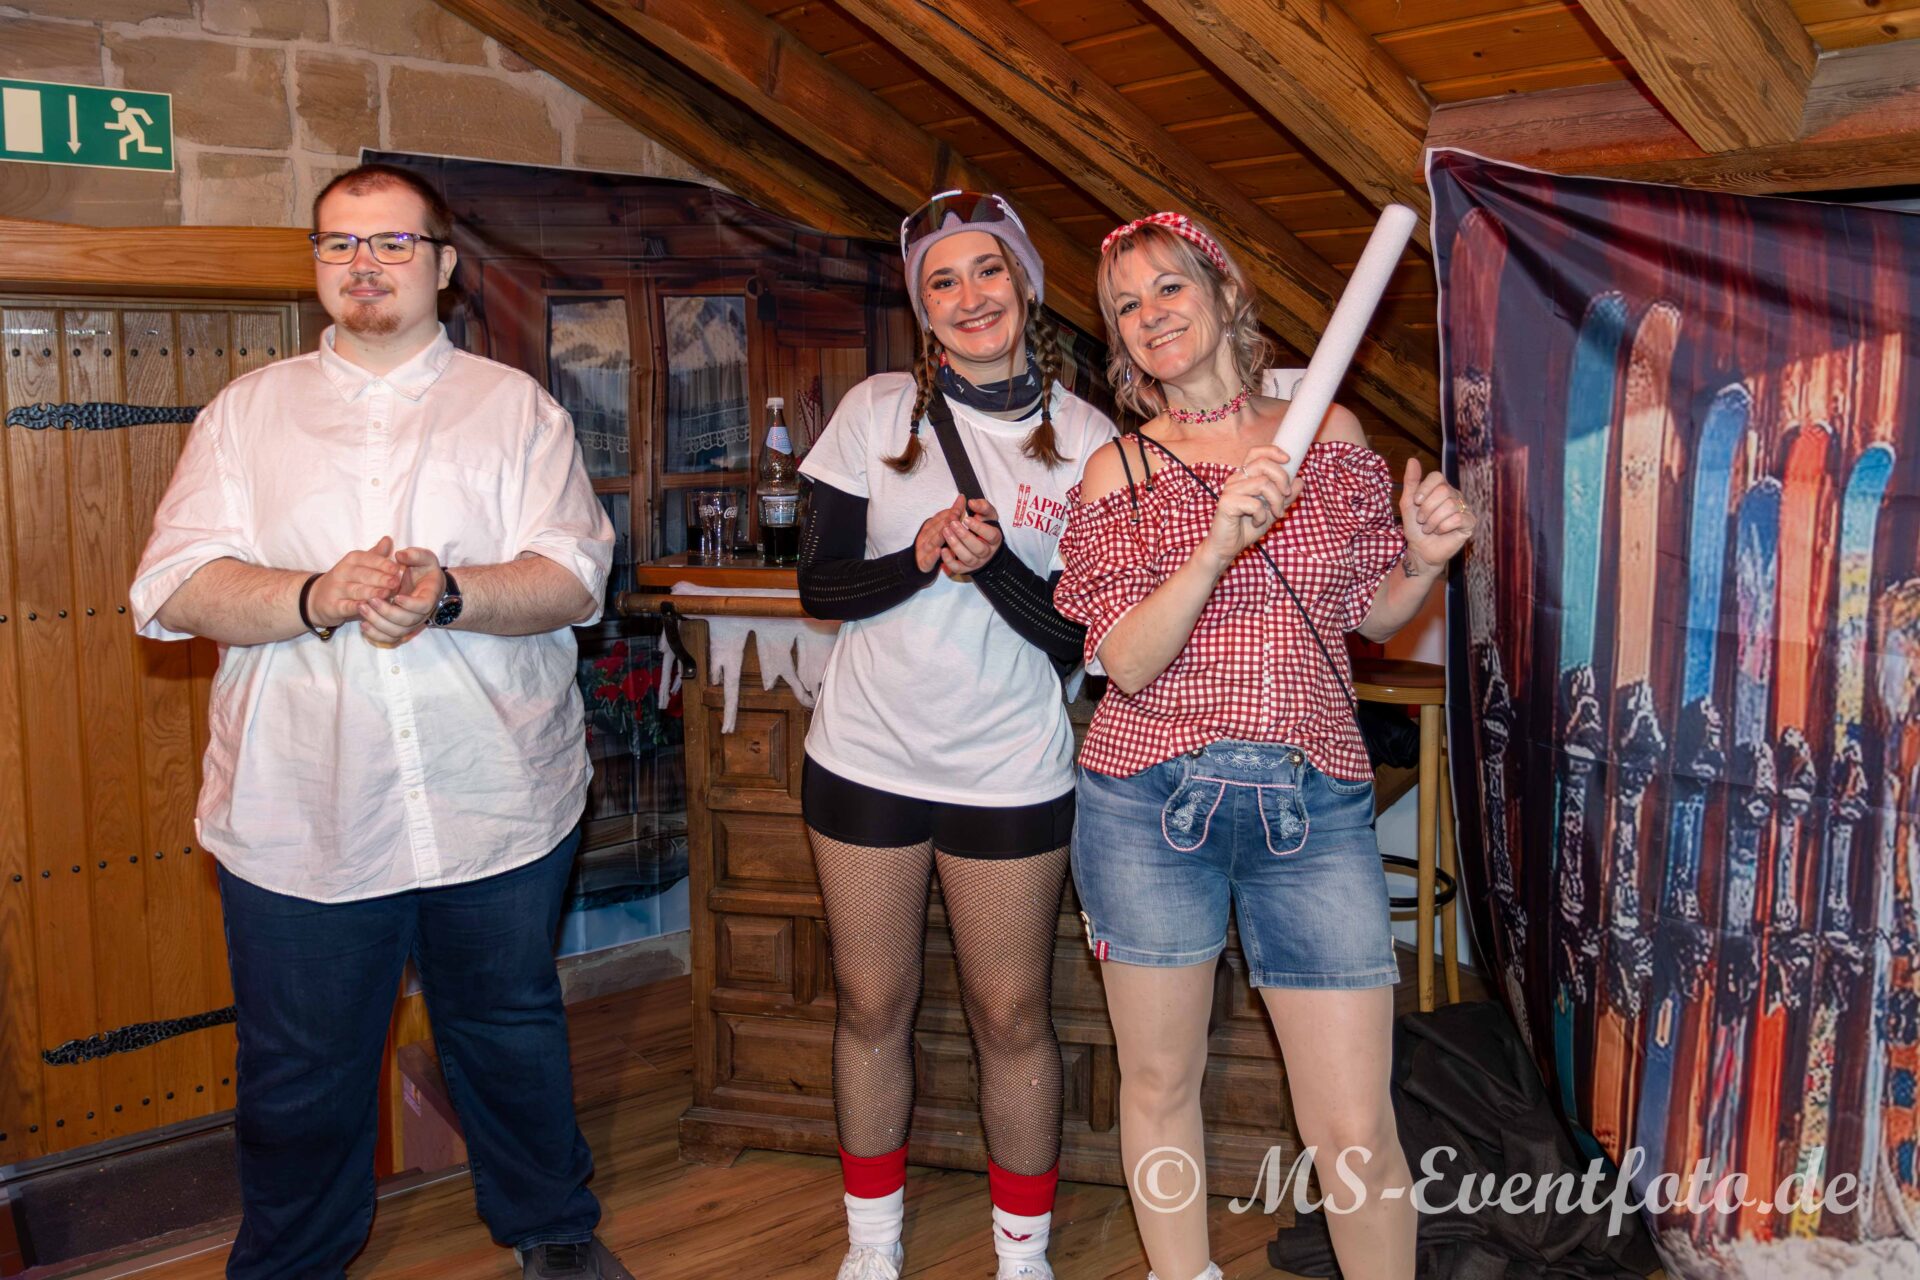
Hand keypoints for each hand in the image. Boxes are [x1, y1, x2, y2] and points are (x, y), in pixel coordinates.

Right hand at [310, 536, 401, 627]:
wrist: (318, 597)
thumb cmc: (348, 579)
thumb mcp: (361, 564)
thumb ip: (376, 554)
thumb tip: (388, 539)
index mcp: (352, 560)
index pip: (368, 559)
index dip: (383, 564)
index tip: (398, 569)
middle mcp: (342, 572)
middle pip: (363, 574)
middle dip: (380, 578)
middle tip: (395, 582)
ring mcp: (336, 589)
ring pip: (355, 590)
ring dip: (371, 592)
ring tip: (386, 594)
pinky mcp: (332, 606)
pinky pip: (345, 606)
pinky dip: (354, 607)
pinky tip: (365, 607)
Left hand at [358, 547, 442, 644]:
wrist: (426, 585)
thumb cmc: (424, 571)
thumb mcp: (424, 558)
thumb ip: (415, 554)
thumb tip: (400, 555)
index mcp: (429, 597)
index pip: (422, 606)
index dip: (410, 604)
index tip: (396, 595)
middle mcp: (421, 615)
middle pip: (406, 622)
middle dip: (387, 612)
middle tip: (371, 599)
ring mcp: (411, 624)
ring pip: (396, 632)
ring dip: (378, 623)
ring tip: (362, 608)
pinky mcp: (400, 630)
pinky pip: (389, 639)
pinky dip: (376, 635)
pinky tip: (363, 624)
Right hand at [914, 495, 966, 573]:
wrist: (918, 562)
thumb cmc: (933, 541)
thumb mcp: (941, 526)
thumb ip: (952, 513)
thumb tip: (962, 497)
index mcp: (931, 526)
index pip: (940, 517)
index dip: (949, 513)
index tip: (959, 507)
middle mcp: (926, 536)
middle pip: (936, 528)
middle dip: (945, 522)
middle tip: (955, 516)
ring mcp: (924, 549)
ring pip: (932, 541)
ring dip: (939, 536)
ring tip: (947, 531)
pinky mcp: (924, 562)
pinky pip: (929, 558)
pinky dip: (933, 555)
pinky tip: (939, 551)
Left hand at [940, 498, 1002, 575]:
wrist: (985, 546)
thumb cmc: (986, 526)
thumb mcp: (988, 514)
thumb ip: (982, 506)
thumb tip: (971, 502)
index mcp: (994, 539)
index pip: (990, 535)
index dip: (979, 528)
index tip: (966, 519)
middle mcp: (987, 552)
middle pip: (978, 548)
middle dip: (964, 536)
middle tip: (952, 524)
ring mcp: (977, 562)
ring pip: (967, 558)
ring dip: (955, 545)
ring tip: (945, 532)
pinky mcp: (966, 568)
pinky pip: (958, 568)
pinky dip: (949, 561)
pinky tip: (942, 550)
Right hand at [1197, 445, 1292, 572]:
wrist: (1227, 547)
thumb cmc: (1246, 528)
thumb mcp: (1272, 511)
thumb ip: (1285, 497)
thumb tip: (1300, 481)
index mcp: (1245, 477)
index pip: (1256, 452)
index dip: (1273, 451)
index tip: (1288, 459)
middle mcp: (1236, 479)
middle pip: (1263, 464)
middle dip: (1282, 478)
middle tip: (1287, 495)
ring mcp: (1230, 490)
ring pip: (1263, 483)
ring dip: (1276, 501)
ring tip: (1275, 514)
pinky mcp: (1227, 503)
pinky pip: (1254, 503)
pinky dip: (1262, 515)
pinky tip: (1257, 522)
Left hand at [1400, 458, 1475, 572]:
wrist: (1420, 550)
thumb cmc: (1415, 527)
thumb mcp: (1408, 503)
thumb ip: (1411, 482)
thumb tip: (1412, 460)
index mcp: (1441, 488)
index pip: (1437, 476)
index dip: (1425, 489)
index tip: (1416, 502)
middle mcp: (1455, 495)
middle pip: (1443, 491)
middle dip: (1427, 509)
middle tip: (1422, 520)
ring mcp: (1464, 508)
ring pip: (1450, 506)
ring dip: (1433, 520)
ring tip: (1429, 528)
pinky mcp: (1469, 523)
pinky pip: (1458, 518)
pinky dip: (1443, 527)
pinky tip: (1440, 532)